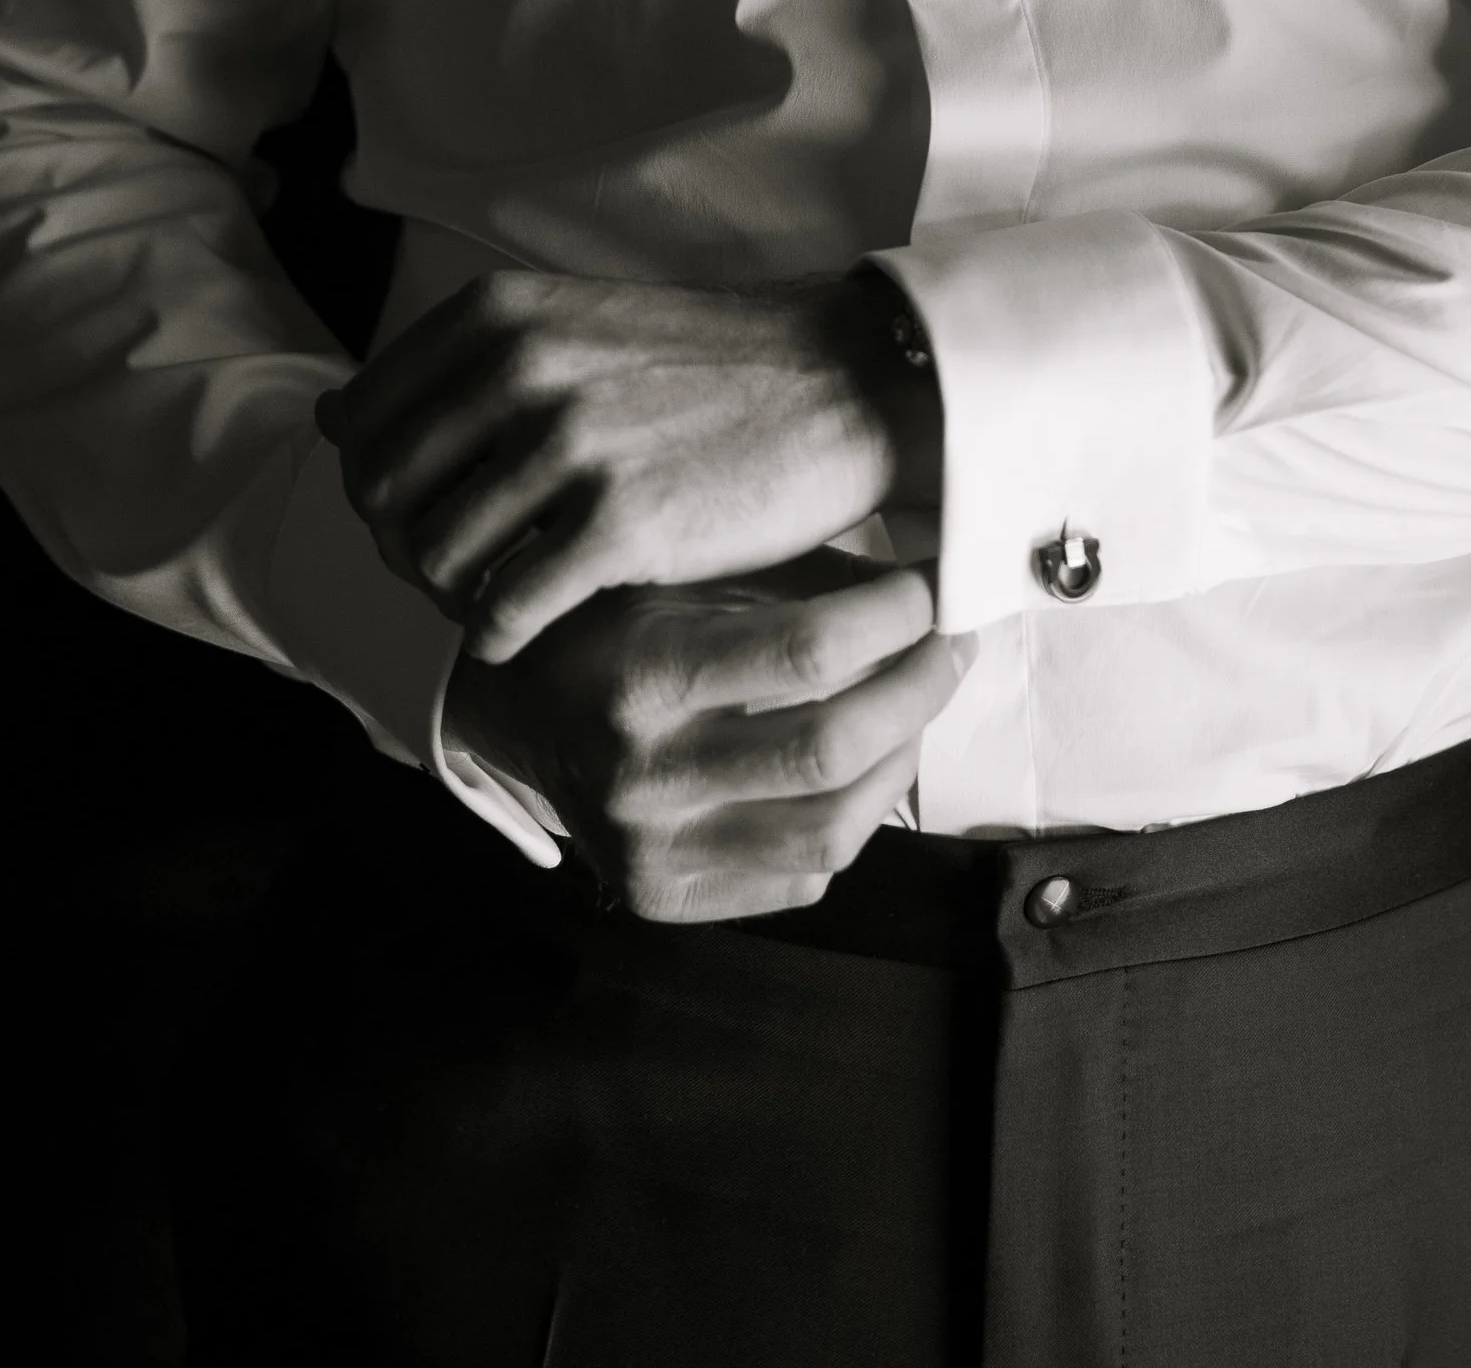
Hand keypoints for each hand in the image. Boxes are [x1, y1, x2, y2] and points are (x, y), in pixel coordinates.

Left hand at [317, 270, 941, 662]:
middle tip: (465, 569)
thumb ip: (455, 367)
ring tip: (508, 595)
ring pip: (432, 562)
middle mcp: (521, 368)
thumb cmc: (704, 367)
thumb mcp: (573, 326)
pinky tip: (542, 625)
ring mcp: (569, 446)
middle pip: (381, 499)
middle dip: (406, 548)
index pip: (358, 423)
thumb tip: (325, 419)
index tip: (429, 510)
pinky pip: (502, 614)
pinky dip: (503, 637)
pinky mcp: (621, 526)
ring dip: (456, 598)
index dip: (377, 484)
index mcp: (499, 314)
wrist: (843, 383)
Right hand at [445, 558, 974, 921]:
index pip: (807, 651)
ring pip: (833, 828)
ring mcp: (654, 852)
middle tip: (954, 643)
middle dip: (921, 687)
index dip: (895, 614)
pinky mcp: (669, 900)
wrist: (517, 710)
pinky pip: (802, 877)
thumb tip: (923, 585)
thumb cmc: (618, 618)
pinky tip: (862, 765)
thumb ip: (797, 579)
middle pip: (832, 748)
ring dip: (904, 758)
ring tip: (919, 705)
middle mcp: (643, 776)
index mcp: (640, 674)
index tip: (935, 586)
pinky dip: (854, 818)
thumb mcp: (685, 569)